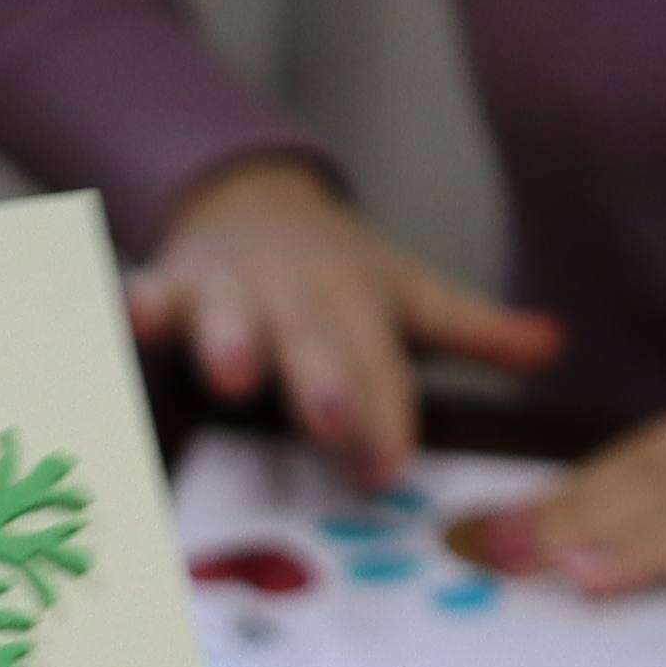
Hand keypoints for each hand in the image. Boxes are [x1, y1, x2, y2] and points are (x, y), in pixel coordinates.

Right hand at [129, 155, 562, 489]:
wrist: (251, 199)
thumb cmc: (336, 274)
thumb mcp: (409, 294)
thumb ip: (475, 329)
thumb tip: (554, 344)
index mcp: (359, 305)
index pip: (381, 370)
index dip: (386, 415)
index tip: (389, 467)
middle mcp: (297, 298)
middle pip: (314, 344)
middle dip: (322, 382)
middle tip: (332, 421)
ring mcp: (231, 292)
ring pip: (229, 318)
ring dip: (229, 343)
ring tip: (231, 377)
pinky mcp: (170, 287)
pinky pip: (145, 299)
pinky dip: (127, 310)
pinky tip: (112, 324)